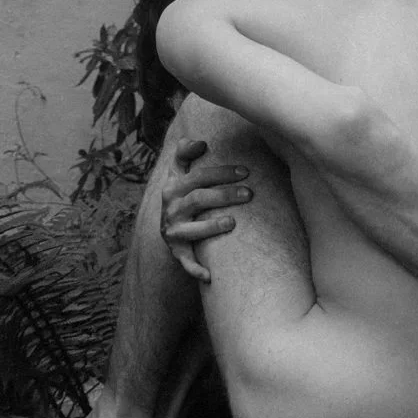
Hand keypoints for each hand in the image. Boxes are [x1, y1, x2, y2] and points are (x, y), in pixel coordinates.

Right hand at [160, 139, 252, 281]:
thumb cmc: (181, 195)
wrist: (167, 226)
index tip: (246, 171)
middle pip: (199, 199)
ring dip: (211, 226)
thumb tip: (199, 142)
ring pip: (192, 229)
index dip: (221, 172)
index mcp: (173, 187)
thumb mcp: (177, 173)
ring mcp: (173, 231)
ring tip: (232, 223)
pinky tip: (209, 276)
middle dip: (224, 195)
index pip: (198, 176)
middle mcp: (171, 209)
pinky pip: (185, 262)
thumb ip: (184, 154)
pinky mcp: (177, 251)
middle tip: (250, 193)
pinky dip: (195, 270)